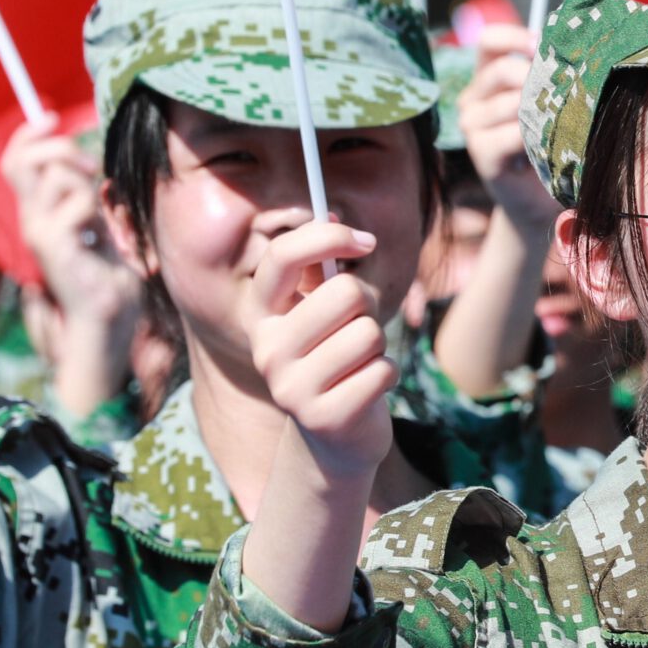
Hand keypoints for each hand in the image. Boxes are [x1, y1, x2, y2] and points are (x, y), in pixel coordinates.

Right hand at [0, 114, 140, 324]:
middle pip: (22, 160)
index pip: (17, 160)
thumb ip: (82, 193)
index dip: (28, 133)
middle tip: (89, 164)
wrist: (107, 316)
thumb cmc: (106, 272)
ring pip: (56, 176)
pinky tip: (98, 239)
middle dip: (58, 147)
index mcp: (38, 212)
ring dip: (86, 185)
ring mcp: (37, 231)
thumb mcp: (94, 222)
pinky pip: (76, 201)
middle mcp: (30, 219)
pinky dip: (94, 210)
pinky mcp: (51, 244)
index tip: (51, 116)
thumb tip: (82, 158)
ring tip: (97, 219)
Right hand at [248, 220, 394, 483]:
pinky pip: (383, 371)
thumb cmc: (335, 356)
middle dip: (369, 305)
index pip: (281, 256)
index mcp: (261, 313)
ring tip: (360, 362)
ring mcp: (289, 388)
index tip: (365, 240)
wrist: (334, 436)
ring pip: (369, 333)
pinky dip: (387, 375)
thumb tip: (330, 211)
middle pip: (346, 293)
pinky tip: (367, 388)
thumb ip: (324, 266)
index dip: (327, 237)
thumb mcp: (323, 310)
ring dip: (378, 345)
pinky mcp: (323, 418)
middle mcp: (266, 349)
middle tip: (361, 325)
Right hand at [458, 25, 559, 231]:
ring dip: (543, 113)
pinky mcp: (481, 153)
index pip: (489, 40)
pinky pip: (513, 133)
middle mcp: (472, 99)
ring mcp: (471, 126)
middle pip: (503, 69)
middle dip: (538, 79)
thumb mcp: (548, 102)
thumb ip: (548, 75)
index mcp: (486, 77)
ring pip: (512, 102)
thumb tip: (576, 46)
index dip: (517, 37)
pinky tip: (544, 151)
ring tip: (557, 131)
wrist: (540, 202)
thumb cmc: (550, 144)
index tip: (545, 48)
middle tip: (564, 97)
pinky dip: (536, 139)